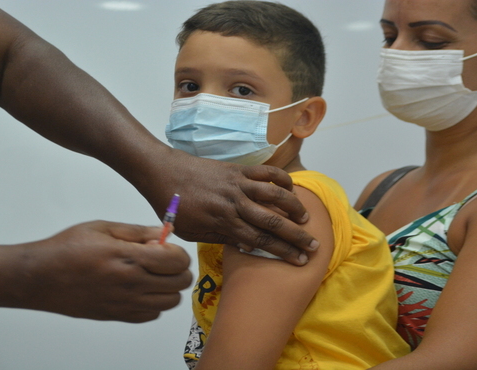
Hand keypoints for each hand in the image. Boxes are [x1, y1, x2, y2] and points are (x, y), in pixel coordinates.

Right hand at [19, 221, 191, 322]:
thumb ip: (137, 231)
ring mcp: (126, 303)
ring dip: (168, 287)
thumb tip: (164, 232)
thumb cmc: (66, 249)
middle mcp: (132, 284)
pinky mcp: (118, 316)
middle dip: (178, 268)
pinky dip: (153, 303)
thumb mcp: (102, 228)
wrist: (40, 277)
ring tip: (151, 274)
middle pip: (181, 282)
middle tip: (162, 259)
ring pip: (171, 302)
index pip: (178, 260)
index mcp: (129, 258)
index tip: (166, 245)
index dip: (177, 250)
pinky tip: (139, 288)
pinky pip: (152, 315)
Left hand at [147, 151, 317, 264]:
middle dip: (296, 236)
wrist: (162, 173)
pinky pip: (266, 172)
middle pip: (272, 222)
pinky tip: (291, 188)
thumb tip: (246, 246)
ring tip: (305, 219)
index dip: (283, 252)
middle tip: (313, 246)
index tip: (299, 261)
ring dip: (294, 208)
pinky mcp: (237, 169)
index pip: (260, 241)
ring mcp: (238, 184)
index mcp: (223, 222)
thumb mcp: (192, 232)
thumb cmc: (173, 206)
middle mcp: (234, 204)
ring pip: (275, 195)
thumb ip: (220, 238)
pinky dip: (281, 179)